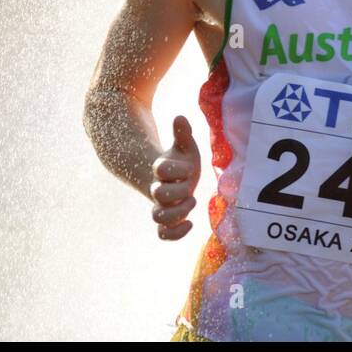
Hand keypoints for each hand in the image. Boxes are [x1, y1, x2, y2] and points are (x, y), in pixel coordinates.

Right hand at [149, 115, 200, 240]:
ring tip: (192, 201)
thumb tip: (180, 117)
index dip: (175, 168)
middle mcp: (160, 188)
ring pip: (159, 217)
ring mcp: (162, 205)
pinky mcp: (167, 218)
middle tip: (190, 186)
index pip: (161, 169)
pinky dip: (175, 233)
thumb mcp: (183, 146)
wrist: (167, 177)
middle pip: (159, 195)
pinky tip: (191, 223)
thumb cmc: (179, 160)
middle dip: (178, 191)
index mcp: (162, 169)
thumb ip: (182, 133)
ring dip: (178, 212)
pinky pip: (163, 234)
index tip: (188, 166)